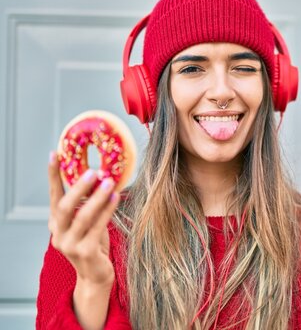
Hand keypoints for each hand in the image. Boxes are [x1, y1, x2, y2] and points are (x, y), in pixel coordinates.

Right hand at [48, 151, 118, 286]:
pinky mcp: (86, 252)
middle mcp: (58, 233)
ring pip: (82, 216)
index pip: (53, 196)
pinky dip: (107, 211)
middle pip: (64, 206)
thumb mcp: (87, 223)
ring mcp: (70, 244)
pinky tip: (116, 198)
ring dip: (97, 197)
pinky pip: (97, 227)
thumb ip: (87, 205)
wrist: (96, 276)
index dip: (53, 176)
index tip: (55, 154)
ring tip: (110, 182)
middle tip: (93, 171)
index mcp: (56, 223)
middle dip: (78, 187)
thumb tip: (101, 177)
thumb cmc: (93, 245)